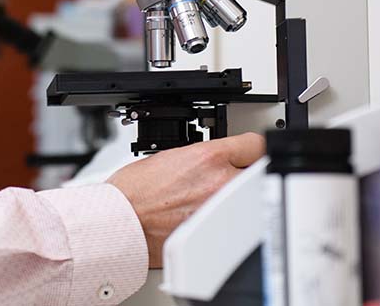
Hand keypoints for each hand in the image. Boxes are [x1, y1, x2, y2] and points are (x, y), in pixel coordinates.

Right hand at [107, 133, 264, 268]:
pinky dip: (224, 221)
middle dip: (244, 173)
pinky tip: (204, 218)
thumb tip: (218, 161)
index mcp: (208, 157)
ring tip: (209, 200)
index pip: (254, 144)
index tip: (250, 151)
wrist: (122, 222)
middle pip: (257, 173)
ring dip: (236, 198)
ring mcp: (222, 211)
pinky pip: (233, 223)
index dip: (251, 147)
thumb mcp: (170, 156)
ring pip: (247, 200)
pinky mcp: (218, 234)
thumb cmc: (134, 192)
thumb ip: (202, 156)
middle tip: (227, 176)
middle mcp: (221, 183)